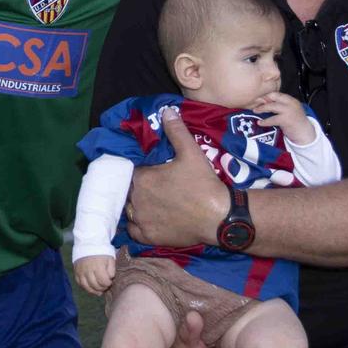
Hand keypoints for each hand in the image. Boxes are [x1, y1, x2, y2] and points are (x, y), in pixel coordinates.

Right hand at [73, 255, 115, 294]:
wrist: (89, 243)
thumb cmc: (101, 251)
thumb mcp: (110, 258)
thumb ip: (111, 269)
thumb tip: (110, 278)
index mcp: (98, 266)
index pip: (103, 281)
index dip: (108, 284)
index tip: (110, 282)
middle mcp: (88, 270)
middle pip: (95, 285)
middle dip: (102, 288)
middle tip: (105, 286)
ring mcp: (81, 271)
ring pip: (86, 286)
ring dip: (93, 291)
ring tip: (99, 291)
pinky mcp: (76, 272)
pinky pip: (79, 283)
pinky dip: (85, 287)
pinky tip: (90, 287)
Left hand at [123, 108, 227, 246]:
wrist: (218, 217)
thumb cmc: (203, 184)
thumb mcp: (191, 153)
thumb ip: (176, 131)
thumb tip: (166, 111)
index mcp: (142, 177)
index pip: (131, 171)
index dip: (140, 170)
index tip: (150, 170)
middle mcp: (136, 199)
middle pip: (128, 190)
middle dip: (137, 187)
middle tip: (153, 186)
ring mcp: (141, 220)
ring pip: (128, 209)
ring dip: (136, 205)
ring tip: (149, 202)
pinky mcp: (148, 237)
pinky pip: (133, 230)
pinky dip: (137, 225)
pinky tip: (148, 219)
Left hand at [249, 90, 313, 145]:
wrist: (305, 133)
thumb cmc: (295, 122)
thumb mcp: (289, 111)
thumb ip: (280, 106)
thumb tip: (264, 103)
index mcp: (291, 100)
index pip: (277, 94)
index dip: (266, 95)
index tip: (258, 98)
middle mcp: (291, 103)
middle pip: (274, 97)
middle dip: (263, 99)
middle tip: (254, 102)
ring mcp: (289, 111)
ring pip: (272, 106)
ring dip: (262, 108)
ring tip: (255, 110)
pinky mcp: (286, 120)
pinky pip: (272, 119)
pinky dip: (265, 121)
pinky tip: (260, 122)